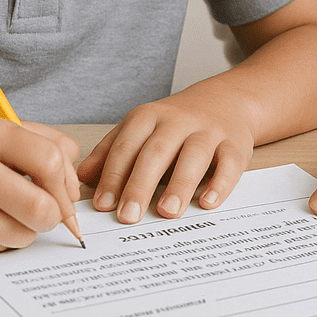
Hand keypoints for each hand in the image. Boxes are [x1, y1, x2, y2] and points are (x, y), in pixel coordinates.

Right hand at [0, 113, 80, 254]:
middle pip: (40, 206)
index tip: (65, 195)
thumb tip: (74, 188)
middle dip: (53, 215)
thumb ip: (45, 145)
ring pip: (22, 234)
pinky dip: (2, 239)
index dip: (66, 183)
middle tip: (47, 212)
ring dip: (26, 229)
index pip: (49, 160)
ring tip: (10, 212)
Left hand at [77, 84, 255, 223]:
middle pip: (157, 151)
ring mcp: (208, 132)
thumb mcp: (141, 127)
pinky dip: (221, 183)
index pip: (127, 145)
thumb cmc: (176, 122)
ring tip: (166, 211)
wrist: (226, 100)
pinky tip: (209, 202)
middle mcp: (178, 121)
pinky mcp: (235, 145)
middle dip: (140, 184)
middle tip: (128, 216)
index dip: (113, 175)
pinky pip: (229, 163)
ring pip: (194, 155)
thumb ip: (112, 150)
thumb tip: (82, 177)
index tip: (102, 205)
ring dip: (180, 184)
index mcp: (150, 117)